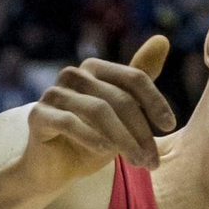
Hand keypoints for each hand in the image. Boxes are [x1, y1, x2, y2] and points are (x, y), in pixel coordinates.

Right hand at [17, 35, 175, 195]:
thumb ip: (138, 83)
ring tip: (138, 162)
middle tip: (153, 159)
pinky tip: (105, 152)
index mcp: (94, 68)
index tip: (170, 126)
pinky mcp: (38, 115)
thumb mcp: (120, 114)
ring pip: (98, 111)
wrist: (53, 170)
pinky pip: (70, 123)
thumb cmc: (90, 140)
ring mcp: (53, 94)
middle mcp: (73, 75)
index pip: (133, 78)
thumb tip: (163, 38)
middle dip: (140, 131)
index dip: (155, 102)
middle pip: (119, 98)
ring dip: (123, 139)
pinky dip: (91, 138)